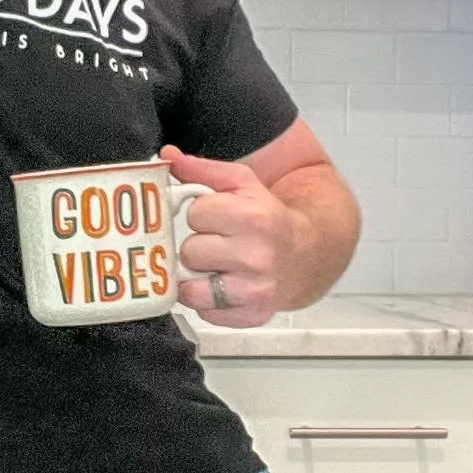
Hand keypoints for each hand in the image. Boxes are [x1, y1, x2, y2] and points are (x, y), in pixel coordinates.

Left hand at [161, 144, 299, 327]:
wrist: (306, 254)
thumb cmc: (267, 218)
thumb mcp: (241, 183)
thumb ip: (200, 169)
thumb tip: (166, 156)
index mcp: (252, 218)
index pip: (195, 215)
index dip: (201, 216)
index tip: (216, 219)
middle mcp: (255, 256)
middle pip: (190, 252)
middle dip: (198, 247)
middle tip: (218, 244)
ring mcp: (254, 290)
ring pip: (191, 289)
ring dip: (197, 278)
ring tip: (216, 267)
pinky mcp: (251, 315)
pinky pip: (205, 312)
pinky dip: (208, 302)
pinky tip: (224, 286)